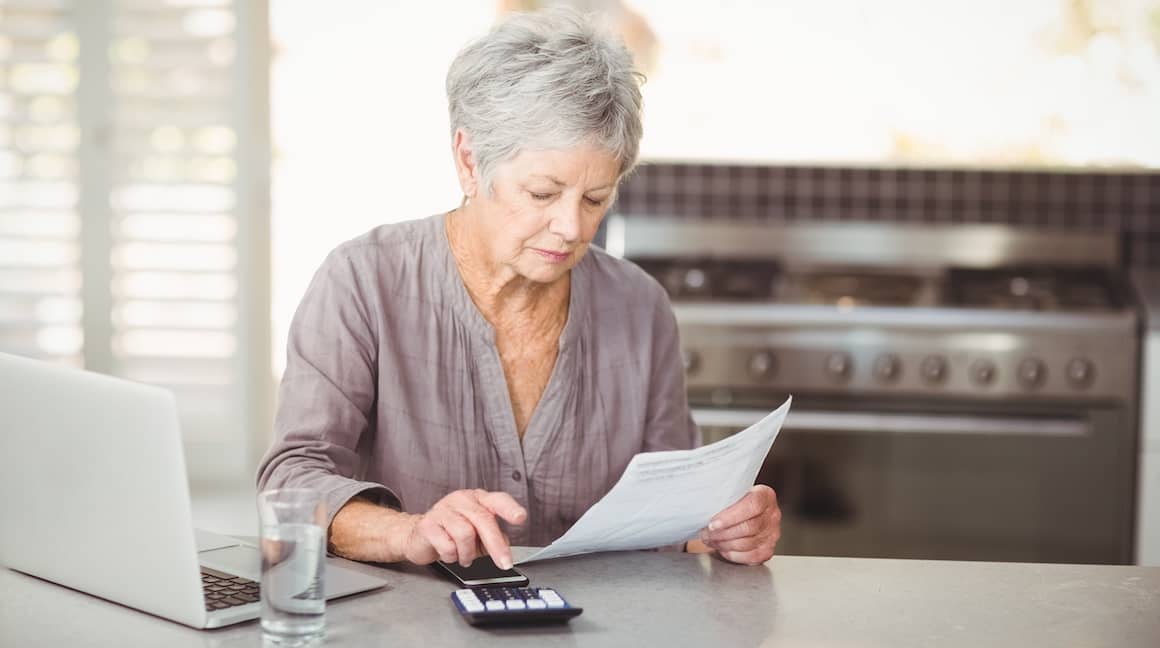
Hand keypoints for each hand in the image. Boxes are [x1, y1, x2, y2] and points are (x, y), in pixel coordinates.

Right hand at [399, 489, 526, 568]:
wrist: (420, 537)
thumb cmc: (452, 533)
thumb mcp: (478, 535)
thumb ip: (494, 537)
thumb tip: (504, 545)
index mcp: (478, 499)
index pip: (498, 500)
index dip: (510, 508)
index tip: (520, 518)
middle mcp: (461, 500)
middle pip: (483, 520)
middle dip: (496, 545)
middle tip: (504, 563)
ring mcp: (443, 509)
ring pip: (465, 534)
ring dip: (468, 553)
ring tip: (464, 556)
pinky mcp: (428, 524)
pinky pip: (447, 545)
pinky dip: (452, 556)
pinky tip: (449, 553)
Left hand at [699, 485, 780, 564]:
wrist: (744, 513)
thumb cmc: (735, 502)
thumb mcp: (732, 493)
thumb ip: (723, 496)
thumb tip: (702, 502)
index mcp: (765, 496)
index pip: (752, 506)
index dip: (731, 517)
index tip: (713, 524)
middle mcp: (772, 515)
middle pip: (748, 527)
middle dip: (722, 533)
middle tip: (706, 533)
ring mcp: (772, 534)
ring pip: (748, 544)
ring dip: (724, 544)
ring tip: (711, 540)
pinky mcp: (768, 550)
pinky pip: (751, 557)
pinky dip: (733, 555)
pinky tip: (723, 549)